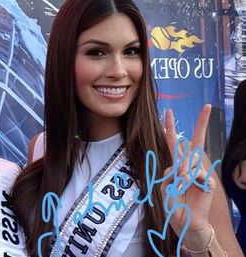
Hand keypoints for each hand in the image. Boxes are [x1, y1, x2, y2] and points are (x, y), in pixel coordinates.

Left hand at [162, 104, 215, 242]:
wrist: (185, 221)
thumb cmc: (173, 204)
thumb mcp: (164, 187)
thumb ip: (169, 174)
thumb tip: (180, 169)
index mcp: (177, 164)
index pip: (174, 142)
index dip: (171, 128)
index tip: (169, 113)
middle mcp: (189, 165)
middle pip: (196, 141)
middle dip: (202, 123)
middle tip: (207, 106)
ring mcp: (200, 172)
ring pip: (192, 162)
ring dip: (183, 173)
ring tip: (180, 186)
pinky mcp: (208, 182)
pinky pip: (199, 174)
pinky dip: (191, 180)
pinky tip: (190, 187)